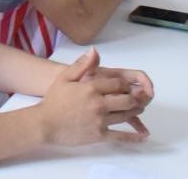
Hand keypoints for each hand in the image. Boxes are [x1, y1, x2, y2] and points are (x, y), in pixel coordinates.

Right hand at [29, 49, 149, 145]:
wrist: (44, 124)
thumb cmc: (54, 100)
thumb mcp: (65, 77)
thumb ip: (82, 64)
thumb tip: (94, 51)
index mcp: (92, 88)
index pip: (118, 83)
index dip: (126, 83)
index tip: (127, 85)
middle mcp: (99, 104)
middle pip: (127, 99)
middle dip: (135, 97)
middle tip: (138, 97)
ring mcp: (100, 120)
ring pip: (126, 115)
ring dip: (136, 111)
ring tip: (139, 108)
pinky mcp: (100, 135)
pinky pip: (121, 136)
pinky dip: (134, 137)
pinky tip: (143, 136)